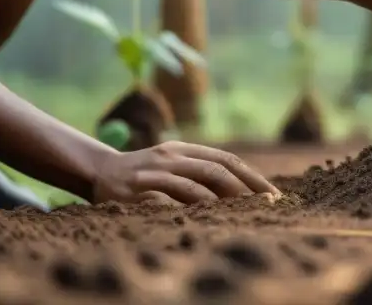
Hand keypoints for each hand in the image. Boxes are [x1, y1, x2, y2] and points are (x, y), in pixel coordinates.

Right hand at [91, 141, 280, 205]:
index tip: (272, 195)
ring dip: (220, 201)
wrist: (99, 171)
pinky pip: (165, 203)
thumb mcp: (174, 163)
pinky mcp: (134, 193)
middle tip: (265, 206)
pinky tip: (204, 222)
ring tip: (242, 215)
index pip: (226, 160)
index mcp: (184, 149)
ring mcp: (152, 174)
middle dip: (243, 189)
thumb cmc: (145, 173)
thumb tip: (244, 189)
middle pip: (215, 171)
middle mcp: (171, 157)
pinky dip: (187, 211)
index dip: (252, 177)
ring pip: (193, 186)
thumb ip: (202, 170)